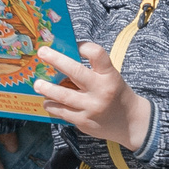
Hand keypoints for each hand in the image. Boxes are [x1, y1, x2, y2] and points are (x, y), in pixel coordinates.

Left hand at [34, 44, 152, 150]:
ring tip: (37, 83)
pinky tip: (47, 101)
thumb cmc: (116, 94)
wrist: (130, 122)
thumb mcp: (111, 78)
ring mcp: (91, 108)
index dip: (83, 46)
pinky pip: (62, 112)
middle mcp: (101, 91)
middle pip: (75, 71)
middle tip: (42, 53)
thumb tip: (64, 58)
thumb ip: (93, 70)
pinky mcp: (84, 122)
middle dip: (56, 60)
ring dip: (47, 88)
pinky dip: (52, 105)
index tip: (72, 45)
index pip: (96, 54)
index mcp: (110, 76)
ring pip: (63, 96)